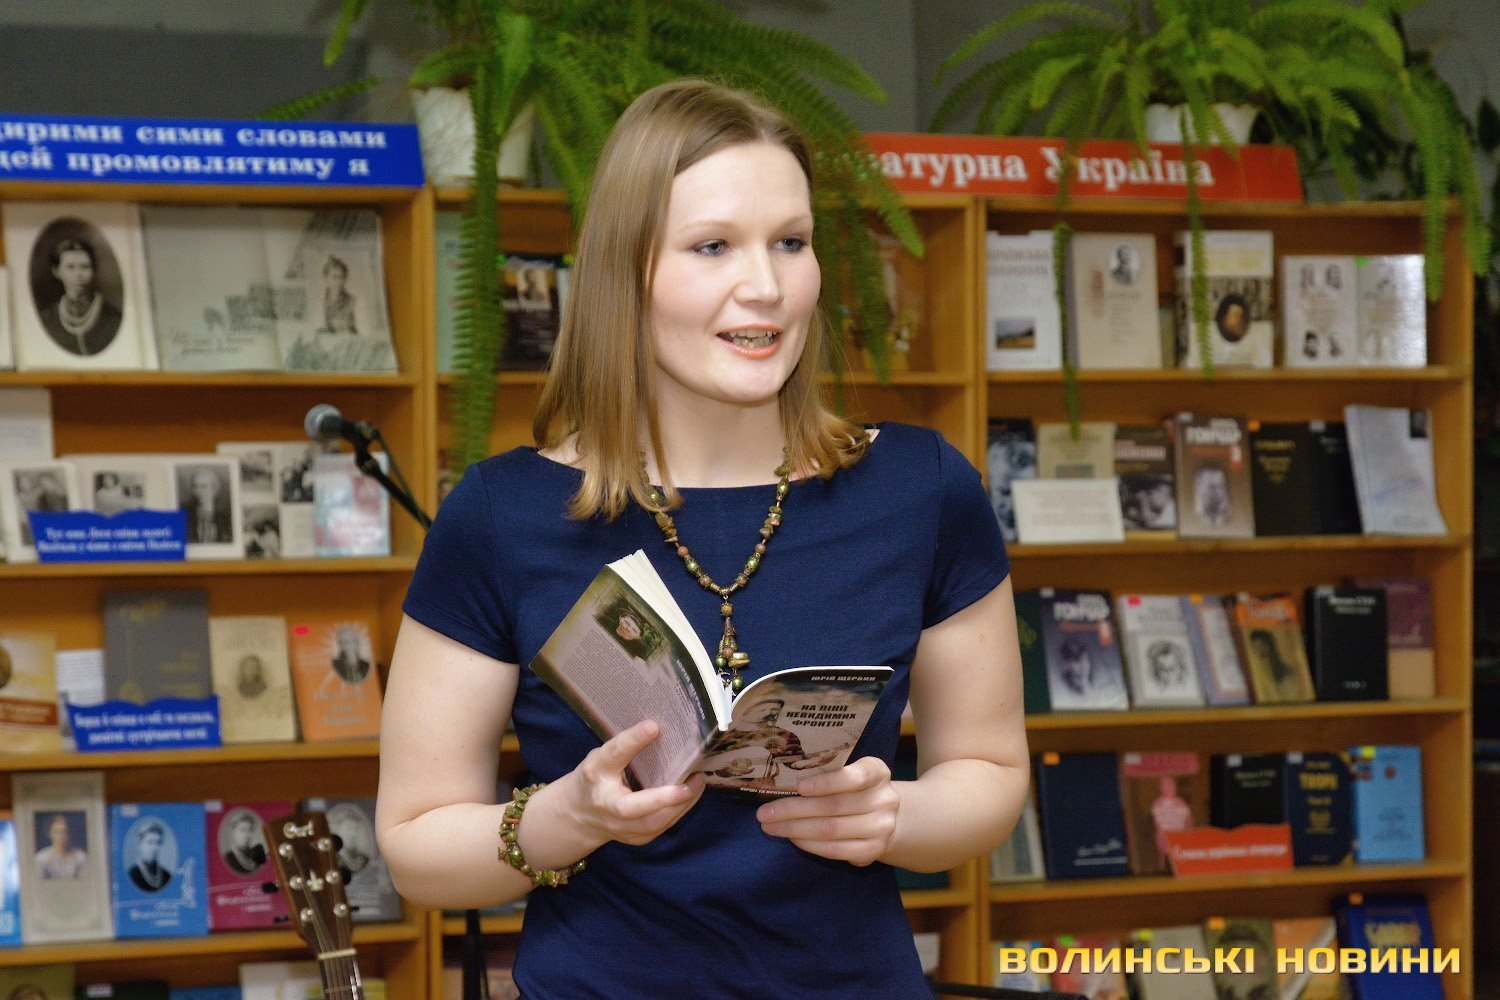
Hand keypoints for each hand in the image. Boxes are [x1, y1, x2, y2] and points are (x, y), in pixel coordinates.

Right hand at [560, 720, 703, 847]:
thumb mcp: (603, 757)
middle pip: (630, 807)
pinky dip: (678, 812)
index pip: (613, 754)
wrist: (578, 814)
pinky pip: (659, 828)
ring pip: (651, 824)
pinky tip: (690, 796)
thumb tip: (661, 729)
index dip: (632, 740)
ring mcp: (618, 827)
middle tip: (687, 786)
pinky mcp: (634, 839)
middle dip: (661, 799)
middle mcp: (605, 803)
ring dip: (679, 806)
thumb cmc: (597, 777)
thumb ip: (626, 748)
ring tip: (697, 784)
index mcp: (596, 773)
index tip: (654, 727)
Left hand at [754, 756, 899, 865]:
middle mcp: (885, 800)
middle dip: (794, 810)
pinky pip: (835, 850)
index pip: (855, 776)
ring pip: (831, 829)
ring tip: (770, 826)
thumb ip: (828, 774)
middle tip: (764, 812)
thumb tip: (781, 781)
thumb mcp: (849, 773)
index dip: (826, 782)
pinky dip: (810, 845)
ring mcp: (881, 828)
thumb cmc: (855, 790)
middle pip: (834, 806)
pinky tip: (792, 838)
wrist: (884, 818)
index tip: (798, 786)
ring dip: (795, 829)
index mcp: (878, 772)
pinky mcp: (873, 851)